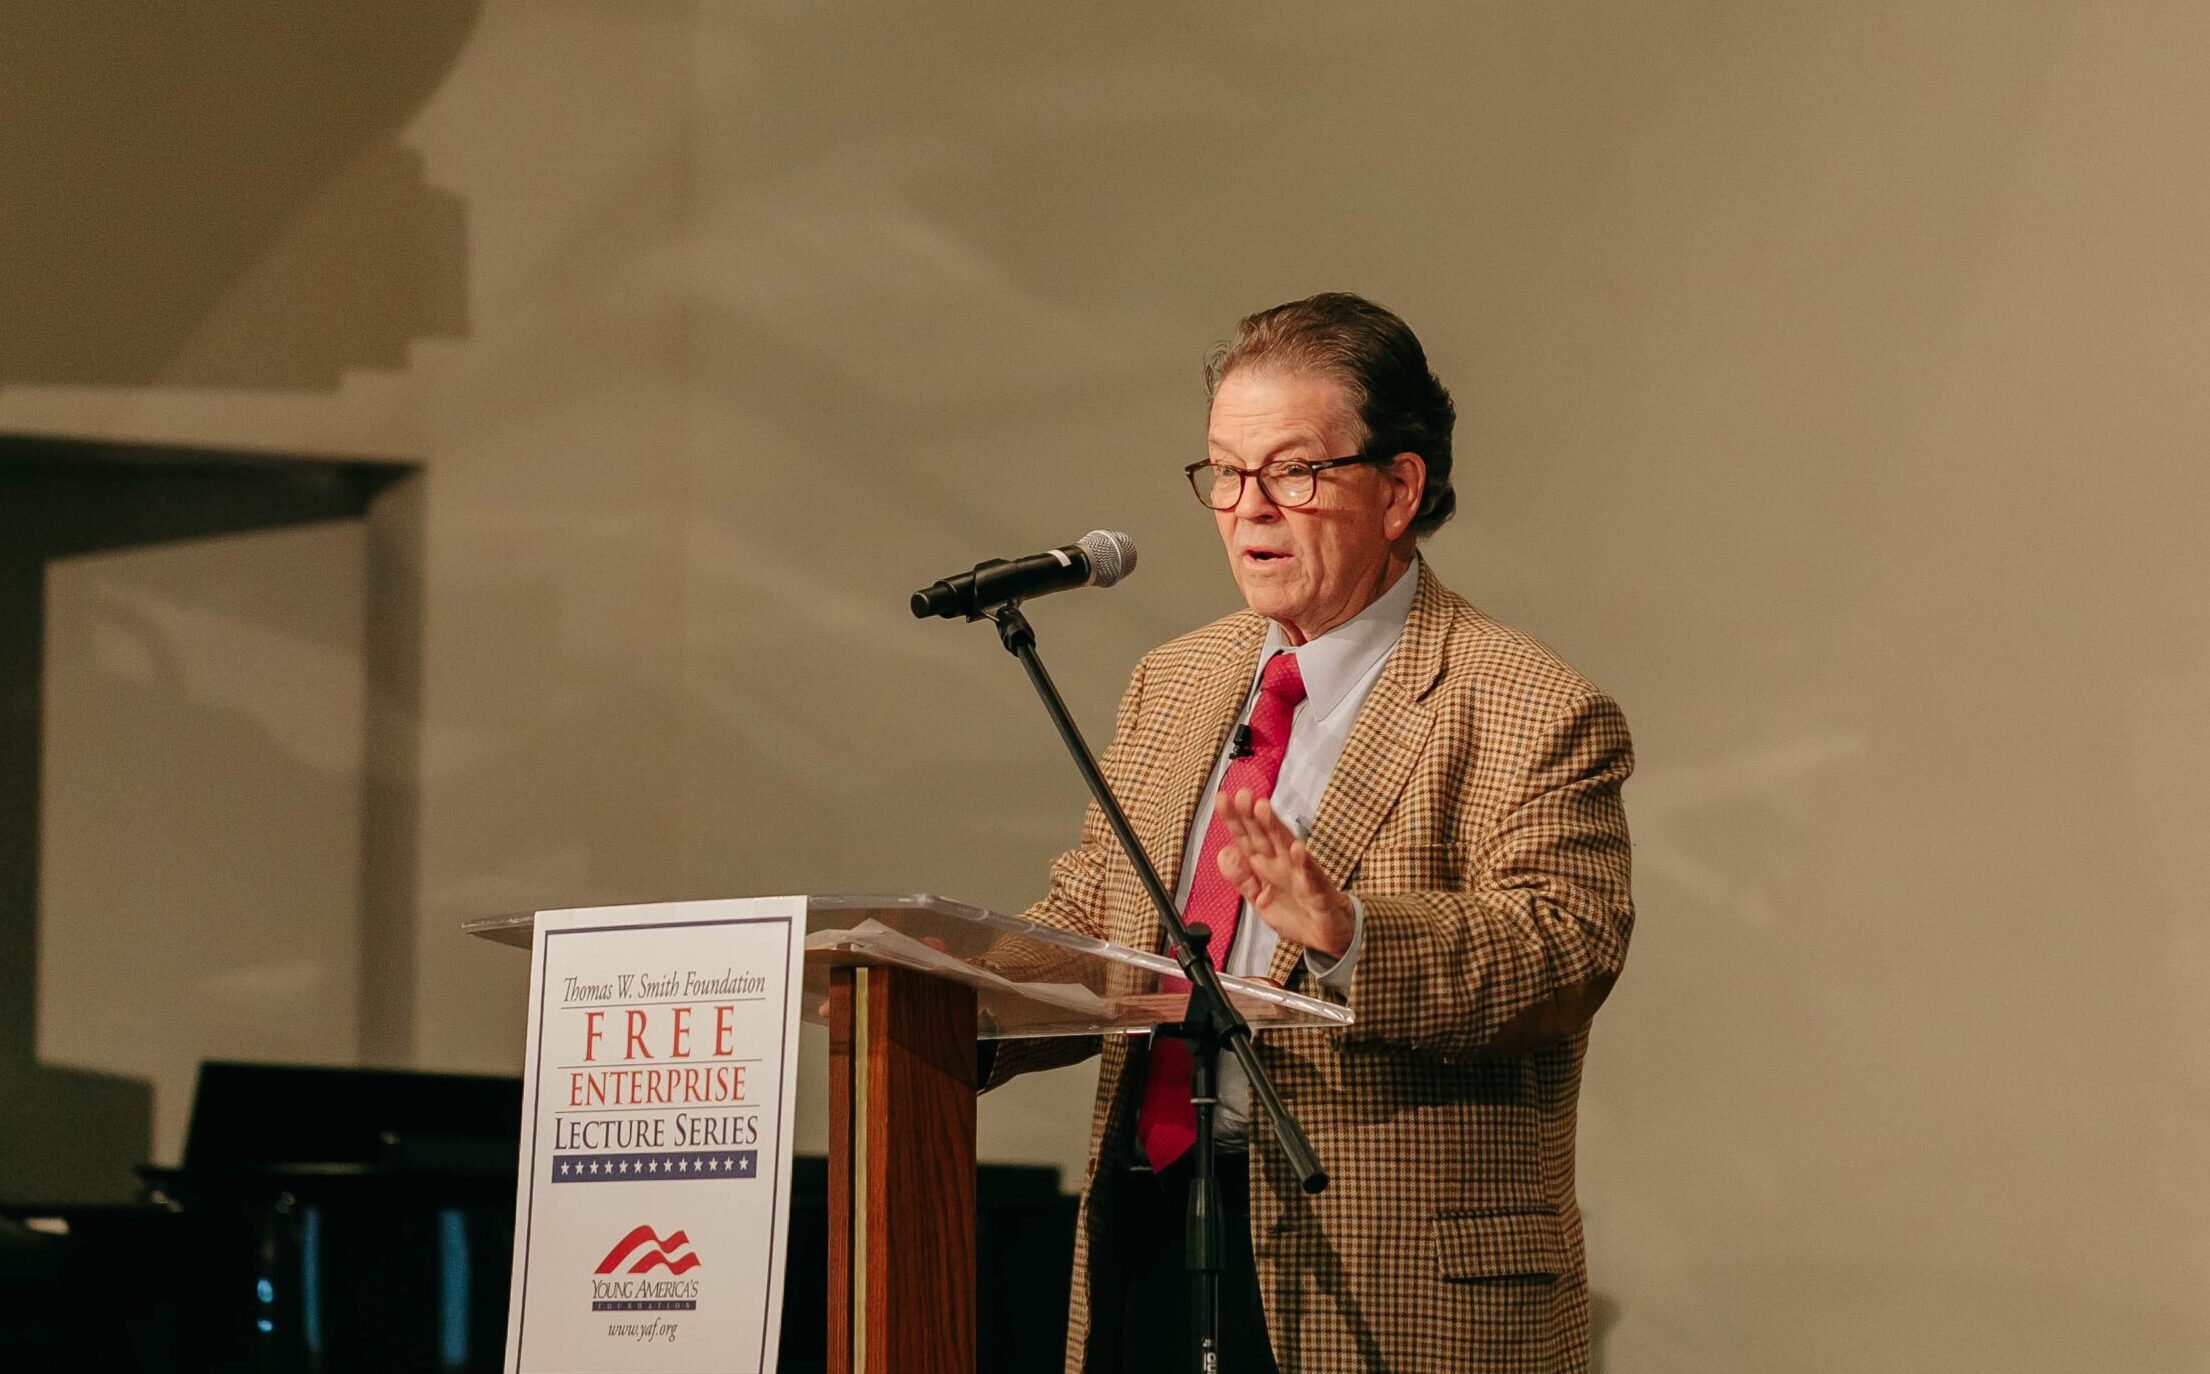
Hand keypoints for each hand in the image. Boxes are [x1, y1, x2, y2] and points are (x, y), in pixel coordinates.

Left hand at [1214, 789, 1354, 959]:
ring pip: (1286, 846)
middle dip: (1252, 815)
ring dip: (1275, 827)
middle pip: (1265, 835)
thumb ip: (1242, 878)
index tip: (1221, 798)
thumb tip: (1223, 853)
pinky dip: (1304, 863)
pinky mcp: (1318, 892)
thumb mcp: (1260, 900)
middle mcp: (1282, 863)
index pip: (1247, 838)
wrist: (1327, 938)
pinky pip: (1311, 876)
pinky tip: (1297, 849)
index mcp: (1266, 865)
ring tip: (1263, 809)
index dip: (1234, 819)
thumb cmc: (1295, 913)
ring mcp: (1301, 874)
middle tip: (1242, 794)